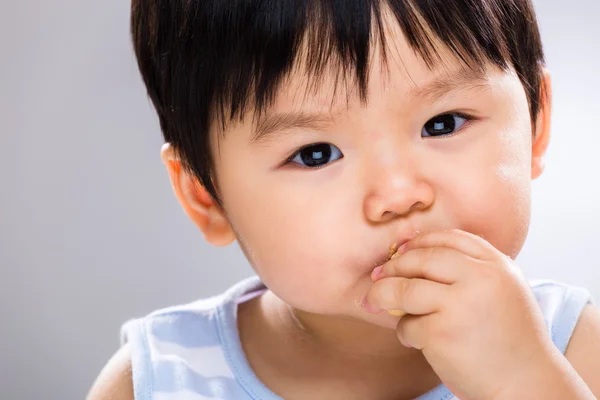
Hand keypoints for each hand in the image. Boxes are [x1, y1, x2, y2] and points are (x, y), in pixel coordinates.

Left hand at [362, 229, 558, 399]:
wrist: (527, 385)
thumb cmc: (510, 340)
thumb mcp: (503, 291)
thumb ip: (471, 270)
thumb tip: (412, 254)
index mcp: (498, 265)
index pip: (450, 238)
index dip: (419, 242)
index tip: (401, 252)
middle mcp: (481, 279)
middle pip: (422, 258)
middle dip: (393, 267)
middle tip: (378, 276)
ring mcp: (460, 305)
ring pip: (404, 289)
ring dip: (382, 295)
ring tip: (374, 302)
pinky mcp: (441, 333)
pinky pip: (407, 324)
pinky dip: (405, 332)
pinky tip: (416, 341)